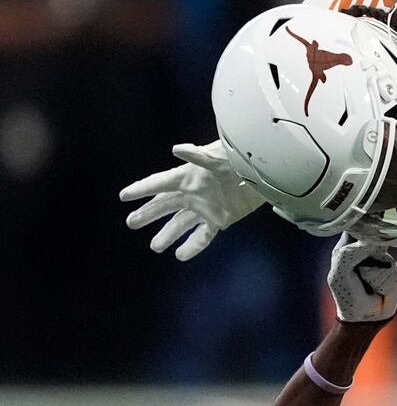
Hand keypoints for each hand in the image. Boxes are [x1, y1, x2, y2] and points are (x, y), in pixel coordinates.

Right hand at [119, 140, 264, 260]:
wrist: (263, 174)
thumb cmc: (239, 160)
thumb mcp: (220, 156)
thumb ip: (199, 155)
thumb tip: (176, 149)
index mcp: (187, 177)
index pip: (159, 183)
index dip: (141, 189)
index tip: (123, 196)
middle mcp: (192, 193)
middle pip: (165, 205)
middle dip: (148, 214)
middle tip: (130, 223)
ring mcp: (204, 207)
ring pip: (181, 224)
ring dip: (167, 234)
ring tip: (154, 247)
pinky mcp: (219, 219)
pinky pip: (203, 236)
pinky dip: (193, 246)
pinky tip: (181, 255)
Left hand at [328, 234, 396, 322]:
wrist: (365, 317)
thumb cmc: (347, 294)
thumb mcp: (340, 271)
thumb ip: (350, 252)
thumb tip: (371, 241)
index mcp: (346, 247)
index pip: (355, 227)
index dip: (361, 225)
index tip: (366, 228)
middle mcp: (365, 250)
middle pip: (375, 238)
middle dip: (372, 251)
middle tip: (363, 270)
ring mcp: (381, 260)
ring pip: (386, 257)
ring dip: (376, 274)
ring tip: (369, 286)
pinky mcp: (393, 271)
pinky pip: (394, 270)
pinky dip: (386, 282)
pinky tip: (379, 290)